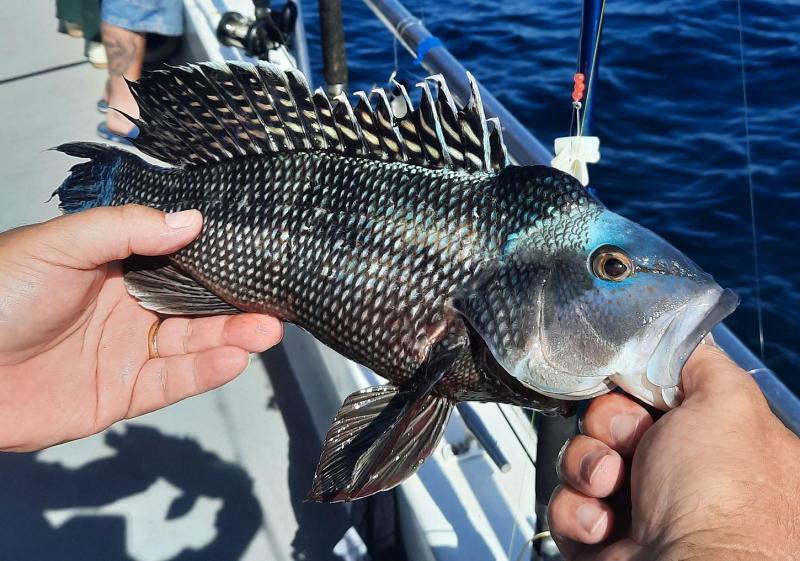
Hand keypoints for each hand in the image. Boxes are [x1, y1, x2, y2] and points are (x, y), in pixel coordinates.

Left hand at [0, 205, 281, 451]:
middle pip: (196, 308)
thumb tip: (192, 219)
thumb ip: (126, 229)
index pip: (180, 262)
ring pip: (192, 346)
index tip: (256, 258)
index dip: (218, 262)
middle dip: (237, 307)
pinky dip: (204, 373)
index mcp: (116, 267)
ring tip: (266, 332)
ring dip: (231, 339)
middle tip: (275, 305)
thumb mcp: (60, 245)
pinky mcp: (123, 395)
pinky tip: (232, 360)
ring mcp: (128, 353)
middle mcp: (130, 309)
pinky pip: (172, 383)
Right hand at [548, 341, 799, 559]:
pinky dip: (578, 510)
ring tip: (612, 488)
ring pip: (583, 459)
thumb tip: (677, 340)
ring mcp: (639, 509)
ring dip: (589, 467)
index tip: (632, 382)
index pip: (656, 393)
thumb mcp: (729, 402)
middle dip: (609, 425)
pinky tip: (604, 525)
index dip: (636, 384)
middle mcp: (680, 477)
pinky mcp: (601, 539)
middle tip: (628, 442)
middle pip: (613, 420)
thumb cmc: (719, 495)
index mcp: (716, 443)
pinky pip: (567, 502)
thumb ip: (703, 361)